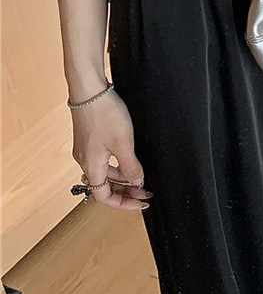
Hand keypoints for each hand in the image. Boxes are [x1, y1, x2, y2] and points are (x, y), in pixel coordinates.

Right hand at [70, 88, 152, 210]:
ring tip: (141, 177)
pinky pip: (104, 160)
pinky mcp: (90, 139)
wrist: (89, 89)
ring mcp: (87, 149)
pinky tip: (130, 160)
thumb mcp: (124, 143)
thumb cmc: (103, 113)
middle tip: (146, 192)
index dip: (123, 203)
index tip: (140, 203)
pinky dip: (117, 165)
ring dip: (123, 178)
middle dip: (126, 191)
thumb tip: (137, 182)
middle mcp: (85, 161)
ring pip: (105, 173)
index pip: (104, 197)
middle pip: (105, 186)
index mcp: (92, 166)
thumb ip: (131, 166)